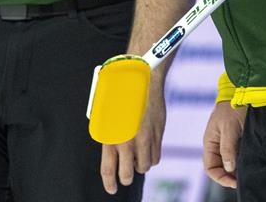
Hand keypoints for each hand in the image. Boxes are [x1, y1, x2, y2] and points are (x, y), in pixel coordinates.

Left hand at [100, 79, 165, 193]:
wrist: (143, 76)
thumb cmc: (121, 91)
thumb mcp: (107, 112)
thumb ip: (109, 134)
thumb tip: (110, 151)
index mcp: (111, 135)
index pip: (109, 170)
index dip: (110, 183)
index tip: (111, 189)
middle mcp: (128, 140)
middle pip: (127, 174)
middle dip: (125, 177)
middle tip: (124, 175)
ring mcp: (145, 138)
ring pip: (144, 167)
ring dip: (140, 165)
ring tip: (137, 156)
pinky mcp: (158, 134)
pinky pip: (156, 157)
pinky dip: (152, 157)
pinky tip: (147, 149)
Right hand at [203, 101, 245, 187]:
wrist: (242, 90)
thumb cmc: (232, 107)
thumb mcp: (229, 127)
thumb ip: (227, 148)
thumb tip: (229, 168)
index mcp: (210, 142)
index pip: (210, 168)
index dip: (220, 178)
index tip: (235, 182)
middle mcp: (217, 144)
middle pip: (221, 168)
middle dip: (230, 176)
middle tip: (244, 179)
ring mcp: (227, 142)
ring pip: (230, 162)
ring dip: (238, 169)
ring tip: (249, 172)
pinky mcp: (238, 139)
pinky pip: (238, 155)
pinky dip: (243, 161)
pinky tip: (252, 162)